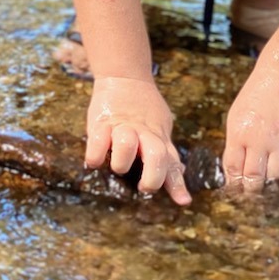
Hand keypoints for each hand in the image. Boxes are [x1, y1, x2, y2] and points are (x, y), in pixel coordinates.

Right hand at [85, 77, 189, 205]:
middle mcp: (144, 135)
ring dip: (122, 161)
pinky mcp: (102, 122)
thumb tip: (180, 172)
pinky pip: (99, 140)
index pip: (171, 164)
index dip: (177, 184)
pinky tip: (94, 162)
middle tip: (145, 187)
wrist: (125, 77)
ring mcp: (123, 128)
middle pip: (155, 155)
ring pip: (127, 145)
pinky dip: (96, 154)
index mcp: (159, 140)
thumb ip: (166, 152)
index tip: (183, 202)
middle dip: (152, 176)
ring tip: (118, 166)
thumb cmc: (144, 110)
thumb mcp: (160, 130)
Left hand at [223, 69, 278, 190]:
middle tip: (254, 190)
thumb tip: (235, 172)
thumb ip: (235, 145)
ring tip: (271, 172)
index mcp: (239, 134)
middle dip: (252, 189)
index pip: (233, 170)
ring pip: (277, 175)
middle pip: (254, 178)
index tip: (237, 189)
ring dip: (273, 178)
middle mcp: (260, 139)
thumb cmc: (254, 98)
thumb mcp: (235, 119)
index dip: (234, 184)